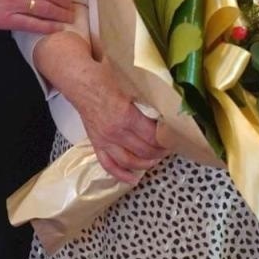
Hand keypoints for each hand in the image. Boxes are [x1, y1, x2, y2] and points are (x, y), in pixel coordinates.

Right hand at [34, 33, 167, 184]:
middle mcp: (116, 132)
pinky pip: (108, 164)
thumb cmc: (108, 79)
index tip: (176, 138)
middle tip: (169, 148)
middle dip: (160, 152)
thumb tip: (170, 102)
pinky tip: (133, 179)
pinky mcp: (96, 144)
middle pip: (144, 151)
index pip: (153, 137)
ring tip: (156, 160)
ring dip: (145, 164)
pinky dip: (121, 175)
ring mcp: (105, 140)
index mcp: (127, 116)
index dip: (167, 140)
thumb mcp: (131, 84)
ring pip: (129, 161)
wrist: (82, 83)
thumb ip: (148, 96)